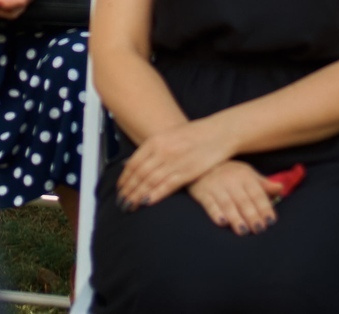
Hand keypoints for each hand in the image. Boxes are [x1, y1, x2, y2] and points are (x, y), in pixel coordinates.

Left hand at [117, 117, 234, 210]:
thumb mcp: (169, 135)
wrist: (219, 133)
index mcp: (155, 140)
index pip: (133, 163)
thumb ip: (151, 148)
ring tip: (130, 205)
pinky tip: (146, 202)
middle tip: (121, 201)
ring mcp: (174, 162)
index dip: (124, 178)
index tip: (120, 188)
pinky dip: (155, 195)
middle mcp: (162, 151)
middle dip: (128, 190)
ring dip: (138, 195)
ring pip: (150, 182)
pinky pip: (166, 186)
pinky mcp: (187, 172)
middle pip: (139, 174)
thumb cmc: (195, 134)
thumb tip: (132, 162)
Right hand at [185, 161, 281, 234]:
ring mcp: (215, 186)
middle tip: (259, 229)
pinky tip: (223, 222)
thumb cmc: (228, 171)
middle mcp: (230, 180)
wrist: (201, 163)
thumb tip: (281, 188)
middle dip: (252, 215)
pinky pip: (209, 204)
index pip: (257, 194)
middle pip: (243, 201)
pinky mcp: (202, 193)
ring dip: (236, 218)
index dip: (264, 207)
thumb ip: (263, 184)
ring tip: (243, 231)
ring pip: (228, 204)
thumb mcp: (247, 173)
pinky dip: (216, 213)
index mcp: (244, 176)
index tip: (271, 221)